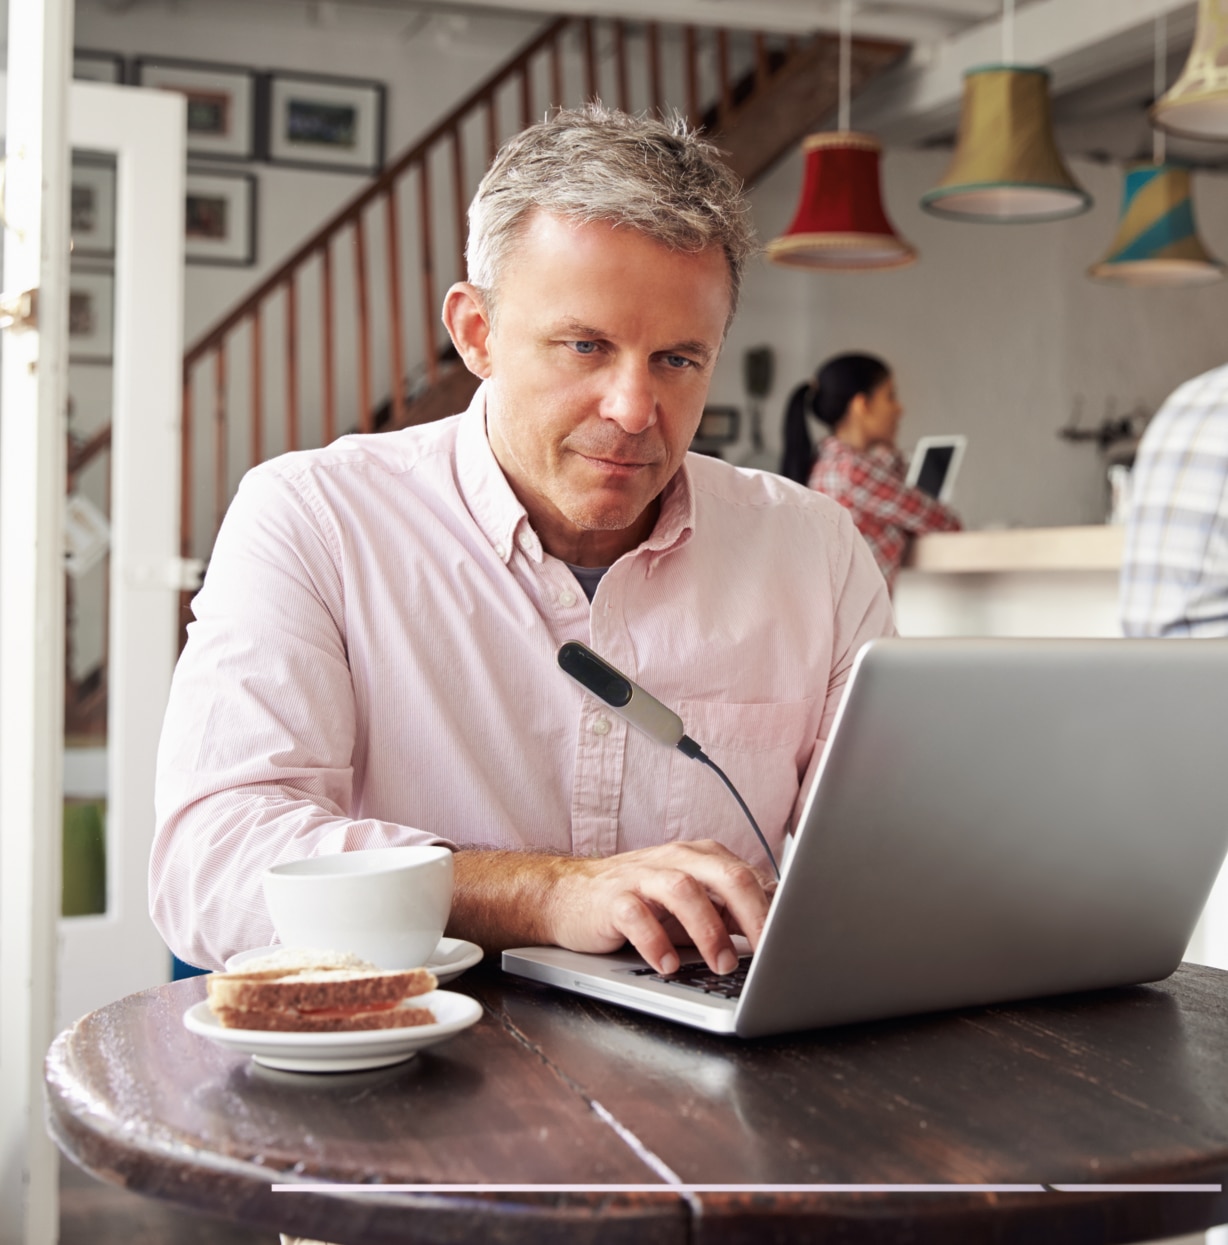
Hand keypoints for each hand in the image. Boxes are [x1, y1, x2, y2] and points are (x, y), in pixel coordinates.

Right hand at [546, 840, 772, 976]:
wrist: (572, 895)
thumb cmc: (642, 901)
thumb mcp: (694, 903)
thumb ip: (732, 908)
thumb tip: (781, 921)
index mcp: (703, 858)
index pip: (748, 877)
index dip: (774, 910)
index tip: (793, 941)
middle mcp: (676, 859)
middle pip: (725, 876)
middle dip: (751, 915)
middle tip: (768, 952)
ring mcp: (643, 876)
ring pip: (683, 890)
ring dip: (708, 930)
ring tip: (722, 965)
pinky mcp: (612, 898)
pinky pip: (636, 914)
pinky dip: (655, 941)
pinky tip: (668, 966)